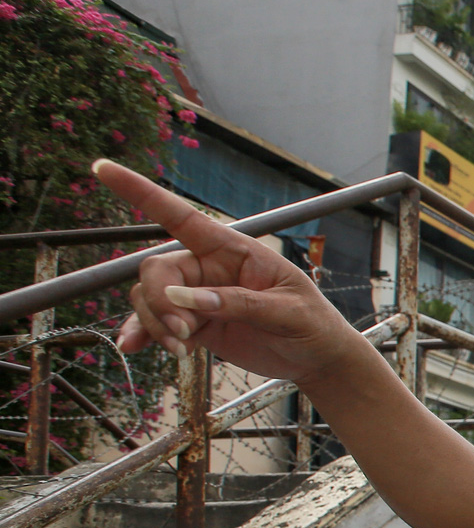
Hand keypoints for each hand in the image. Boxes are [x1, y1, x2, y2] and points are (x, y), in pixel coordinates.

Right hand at [94, 159, 355, 381]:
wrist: (317, 358)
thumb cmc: (312, 323)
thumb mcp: (287, 312)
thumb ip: (239, 304)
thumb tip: (186, 300)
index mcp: (233, 249)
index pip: (180, 216)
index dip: (140, 192)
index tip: (102, 169)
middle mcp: (209, 267)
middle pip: (156, 270)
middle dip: (159, 301)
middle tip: (182, 334)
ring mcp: (198, 296)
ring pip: (151, 298)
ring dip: (155, 323)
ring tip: (181, 349)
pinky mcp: (194, 324)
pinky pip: (156, 323)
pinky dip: (144, 334)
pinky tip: (134, 347)